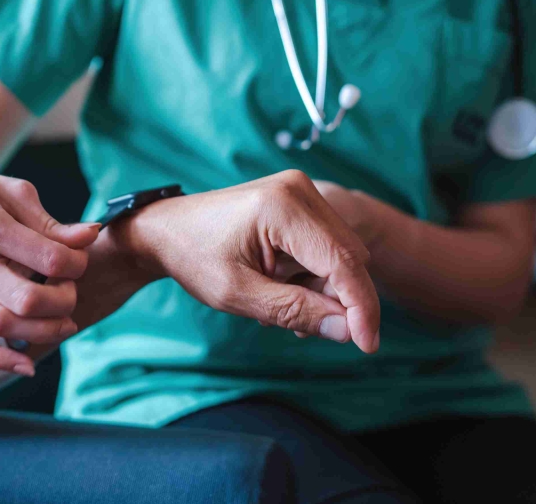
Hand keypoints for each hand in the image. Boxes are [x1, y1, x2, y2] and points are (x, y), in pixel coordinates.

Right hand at [0, 156, 99, 374]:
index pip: (48, 258)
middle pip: (25, 299)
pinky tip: (28, 365)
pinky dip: (0, 360)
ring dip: (42, 332)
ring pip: (0, 325)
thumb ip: (50, 222)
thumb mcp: (11, 192)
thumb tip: (91, 236)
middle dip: (63, 301)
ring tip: (65, 323)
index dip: (76, 263)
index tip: (79, 259)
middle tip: (71, 290)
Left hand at [117, 171, 380, 351]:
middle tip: (298, 326)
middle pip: (349, 257)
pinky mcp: (299, 200)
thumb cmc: (194, 258)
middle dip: (337, 299)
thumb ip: (295, 310)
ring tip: (277, 300)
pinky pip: (327, 245)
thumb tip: (347, 332)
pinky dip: (314, 274)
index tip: (368, 346)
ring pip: (342, 254)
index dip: (361, 307)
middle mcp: (299, 189)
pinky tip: (282, 285)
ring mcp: (301, 191)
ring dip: (322, 288)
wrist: (167, 229)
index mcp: (283, 207)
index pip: (343, 262)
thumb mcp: (238, 294)